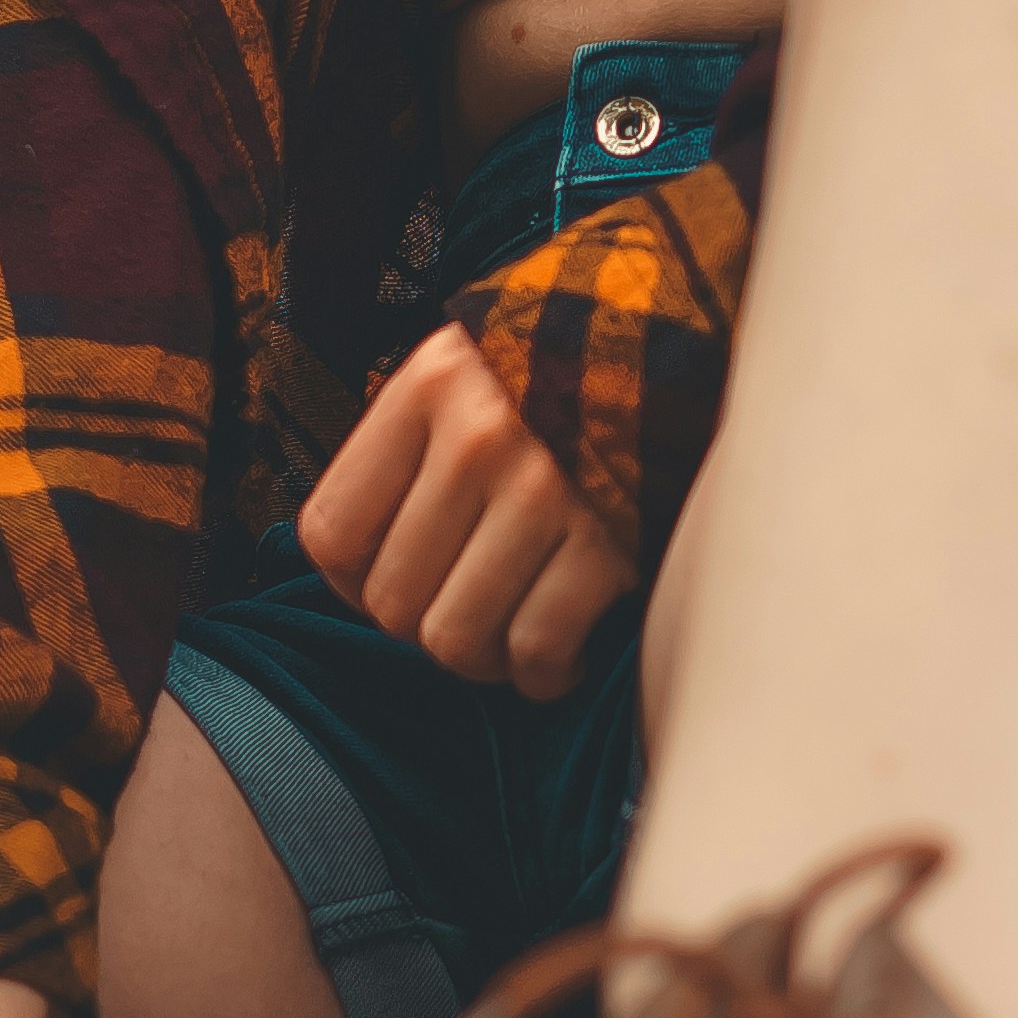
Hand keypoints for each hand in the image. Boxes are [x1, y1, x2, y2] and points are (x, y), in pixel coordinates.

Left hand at [297, 322, 637, 699]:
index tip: (390, 581)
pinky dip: (544, 672)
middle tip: (465, 611)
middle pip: (393, 601)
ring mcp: (543, 490)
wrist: (684, 345)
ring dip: (483, 659)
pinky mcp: (607, 541)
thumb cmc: (556, 374)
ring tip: (511, 636)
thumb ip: (406, 452)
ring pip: (456, 638)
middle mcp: (476, 438)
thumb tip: (357, 572)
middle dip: (423, 628)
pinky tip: (562, 650)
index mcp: (426, 391)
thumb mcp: (464, 373)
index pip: (332, 532)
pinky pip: (538, 647)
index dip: (351, 583)